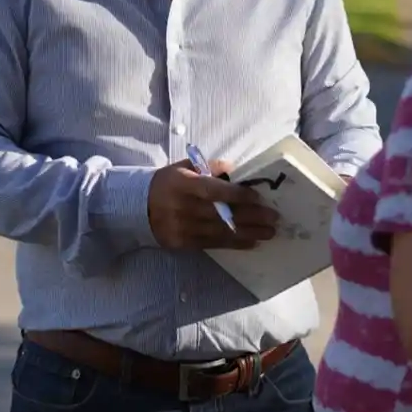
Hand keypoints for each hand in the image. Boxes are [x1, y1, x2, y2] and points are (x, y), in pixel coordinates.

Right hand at [147, 159, 279, 249]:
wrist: (137, 207)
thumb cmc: (167, 183)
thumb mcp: (183, 167)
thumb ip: (208, 167)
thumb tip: (234, 169)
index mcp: (183, 184)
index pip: (213, 191)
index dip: (236, 195)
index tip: (257, 198)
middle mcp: (183, 207)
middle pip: (221, 214)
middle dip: (251, 217)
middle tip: (274, 218)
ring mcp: (183, 228)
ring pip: (221, 232)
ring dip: (249, 233)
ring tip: (269, 232)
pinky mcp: (184, 243)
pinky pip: (213, 245)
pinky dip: (234, 244)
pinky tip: (251, 242)